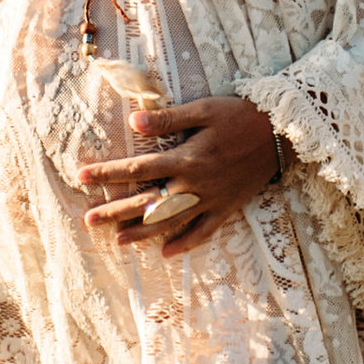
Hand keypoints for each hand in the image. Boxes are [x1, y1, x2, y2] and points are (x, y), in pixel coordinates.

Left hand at [79, 94, 278, 257]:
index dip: (108, 172)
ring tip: (118, 241)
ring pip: (171, 222)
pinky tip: (167, 253)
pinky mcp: (227, 208)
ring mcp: (210, 200)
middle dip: (116, 211)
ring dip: (143, 232)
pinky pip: (204, 232)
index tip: (82, 175)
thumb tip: (133, 121)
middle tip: (89, 220)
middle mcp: (193, 184)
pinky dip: (186, 244)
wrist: (282, 133)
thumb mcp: (204, 110)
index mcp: (185, 158)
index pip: (138, 168)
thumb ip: (169, 119)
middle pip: (148, 201)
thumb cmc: (240, 116)